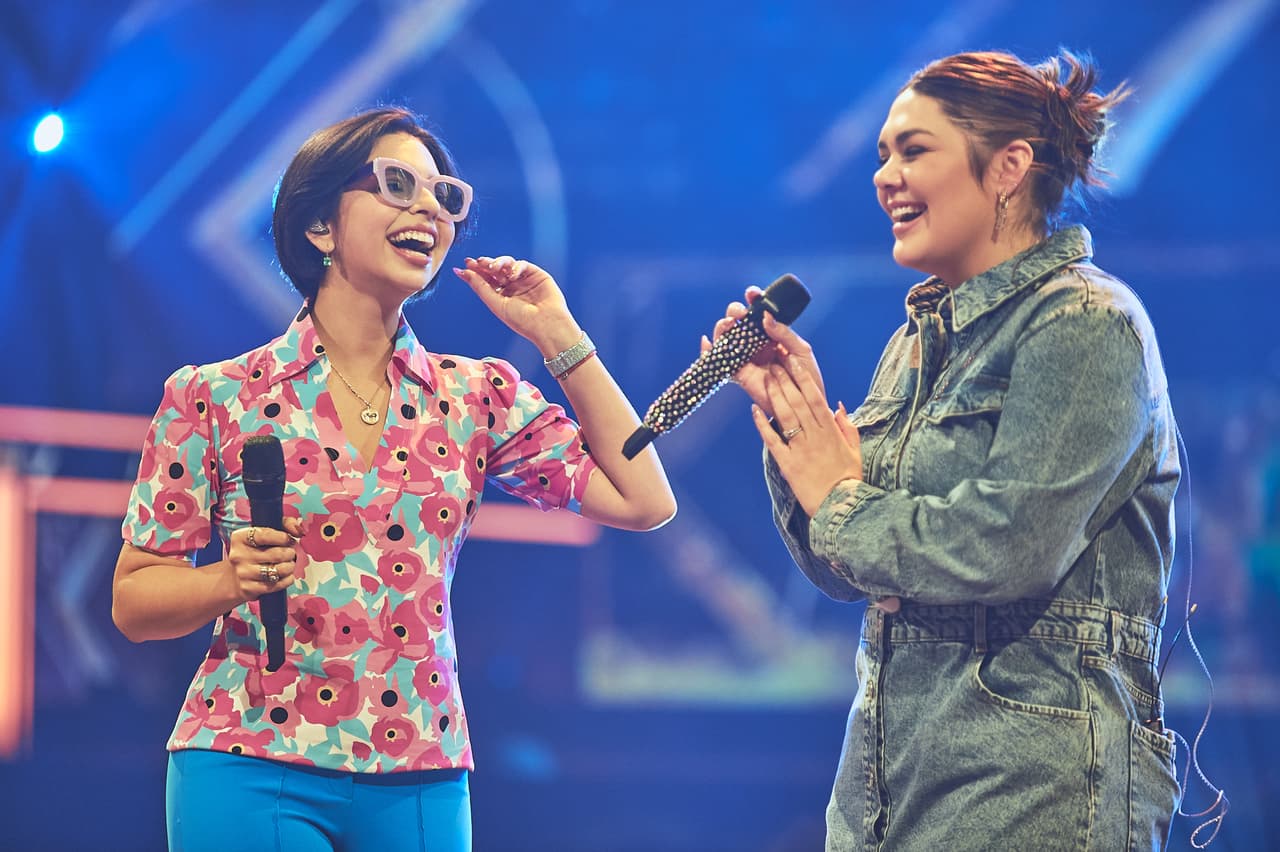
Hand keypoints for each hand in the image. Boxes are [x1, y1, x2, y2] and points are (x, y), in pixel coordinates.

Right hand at [227, 518, 302, 601]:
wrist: (237, 576)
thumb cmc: (257, 550)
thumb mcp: (267, 531)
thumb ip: (286, 524)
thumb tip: (299, 531)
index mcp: (240, 537)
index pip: (264, 535)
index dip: (282, 537)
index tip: (287, 539)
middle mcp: (238, 555)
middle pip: (276, 554)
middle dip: (289, 553)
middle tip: (289, 553)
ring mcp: (243, 573)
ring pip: (278, 570)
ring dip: (289, 567)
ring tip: (288, 564)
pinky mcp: (249, 588)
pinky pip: (277, 585)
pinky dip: (287, 580)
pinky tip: (285, 575)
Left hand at [453, 256, 574, 348]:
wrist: (546, 325)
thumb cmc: (522, 321)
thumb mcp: (496, 304)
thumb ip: (480, 287)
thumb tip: (463, 272)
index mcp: (501, 295)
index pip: (486, 279)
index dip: (475, 271)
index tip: (465, 264)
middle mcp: (512, 286)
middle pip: (495, 270)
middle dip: (485, 264)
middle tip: (478, 262)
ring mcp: (524, 280)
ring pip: (507, 264)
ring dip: (498, 262)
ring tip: (494, 268)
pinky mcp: (536, 274)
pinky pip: (522, 264)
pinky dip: (515, 267)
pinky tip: (512, 276)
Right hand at [704, 287, 825, 417]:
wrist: (804, 404)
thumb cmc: (806, 377)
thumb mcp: (801, 350)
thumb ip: (784, 333)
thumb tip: (765, 317)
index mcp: (772, 333)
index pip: (759, 311)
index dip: (753, 299)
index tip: (753, 294)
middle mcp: (756, 343)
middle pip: (738, 320)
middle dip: (735, 311)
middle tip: (742, 313)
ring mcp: (746, 357)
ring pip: (726, 336)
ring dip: (723, 326)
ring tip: (730, 324)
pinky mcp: (738, 373)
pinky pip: (719, 360)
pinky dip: (708, 351)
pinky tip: (707, 342)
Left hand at [752, 355, 861, 516]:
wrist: (840, 506)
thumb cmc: (848, 478)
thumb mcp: (854, 449)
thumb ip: (847, 426)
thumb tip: (837, 406)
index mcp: (831, 430)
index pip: (816, 397)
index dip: (804, 378)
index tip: (795, 362)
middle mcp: (815, 436)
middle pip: (798, 402)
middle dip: (785, 379)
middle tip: (774, 363)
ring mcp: (801, 449)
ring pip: (786, 415)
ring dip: (774, 395)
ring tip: (765, 377)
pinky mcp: (788, 463)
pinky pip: (772, 440)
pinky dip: (762, 424)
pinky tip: (754, 409)